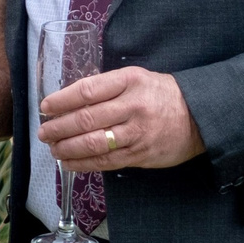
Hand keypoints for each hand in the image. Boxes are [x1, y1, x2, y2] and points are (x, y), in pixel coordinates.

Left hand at [39, 67, 204, 171]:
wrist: (199, 116)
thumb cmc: (161, 95)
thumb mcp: (137, 79)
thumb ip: (108, 87)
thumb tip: (70, 100)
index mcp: (130, 81)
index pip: (88, 90)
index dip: (62, 100)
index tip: (45, 107)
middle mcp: (133, 106)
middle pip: (87, 119)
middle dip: (59, 128)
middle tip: (43, 133)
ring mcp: (137, 133)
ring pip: (94, 143)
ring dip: (67, 148)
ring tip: (53, 148)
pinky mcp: (141, 154)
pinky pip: (106, 161)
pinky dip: (83, 163)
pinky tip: (69, 163)